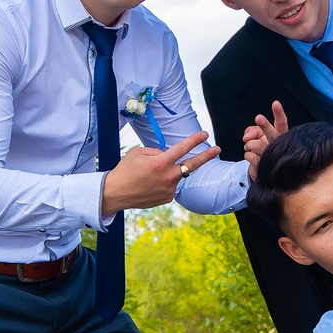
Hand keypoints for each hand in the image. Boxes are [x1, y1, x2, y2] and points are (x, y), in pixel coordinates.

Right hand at [100, 131, 219, 216]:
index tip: (204, 133)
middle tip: (217, 149)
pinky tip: (151, 184)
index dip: (194, 140)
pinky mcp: (167, 198)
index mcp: (160, 163)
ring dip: (171, 171)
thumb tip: (168, 155)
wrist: (115, 193)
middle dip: (206, 156)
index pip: (181, 148)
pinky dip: (165, 181)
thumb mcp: (138, 153)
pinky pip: (171, 185)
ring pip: (177, 175)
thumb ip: (157, 152)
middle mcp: (167, 177)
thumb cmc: (125, 170)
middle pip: (192, 165)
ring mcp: (169, 189)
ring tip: (151, 174)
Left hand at [241, 101, 289, 161]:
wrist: (263, 169)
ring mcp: (273, 157)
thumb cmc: (263, 147)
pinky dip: (248, 155)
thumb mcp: (258, 135)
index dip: (279, 113)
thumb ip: (253, 131)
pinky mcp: (265, 166)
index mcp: (280, 135)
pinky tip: (253, 158)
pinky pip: (249, 156)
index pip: (281, 123)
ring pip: (255, 145)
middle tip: (258, 117)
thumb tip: (246, 137)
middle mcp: (279, 146)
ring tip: (251, 148)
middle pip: (272, 134)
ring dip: (249, 145)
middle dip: (265, 125)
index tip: (275, 103)